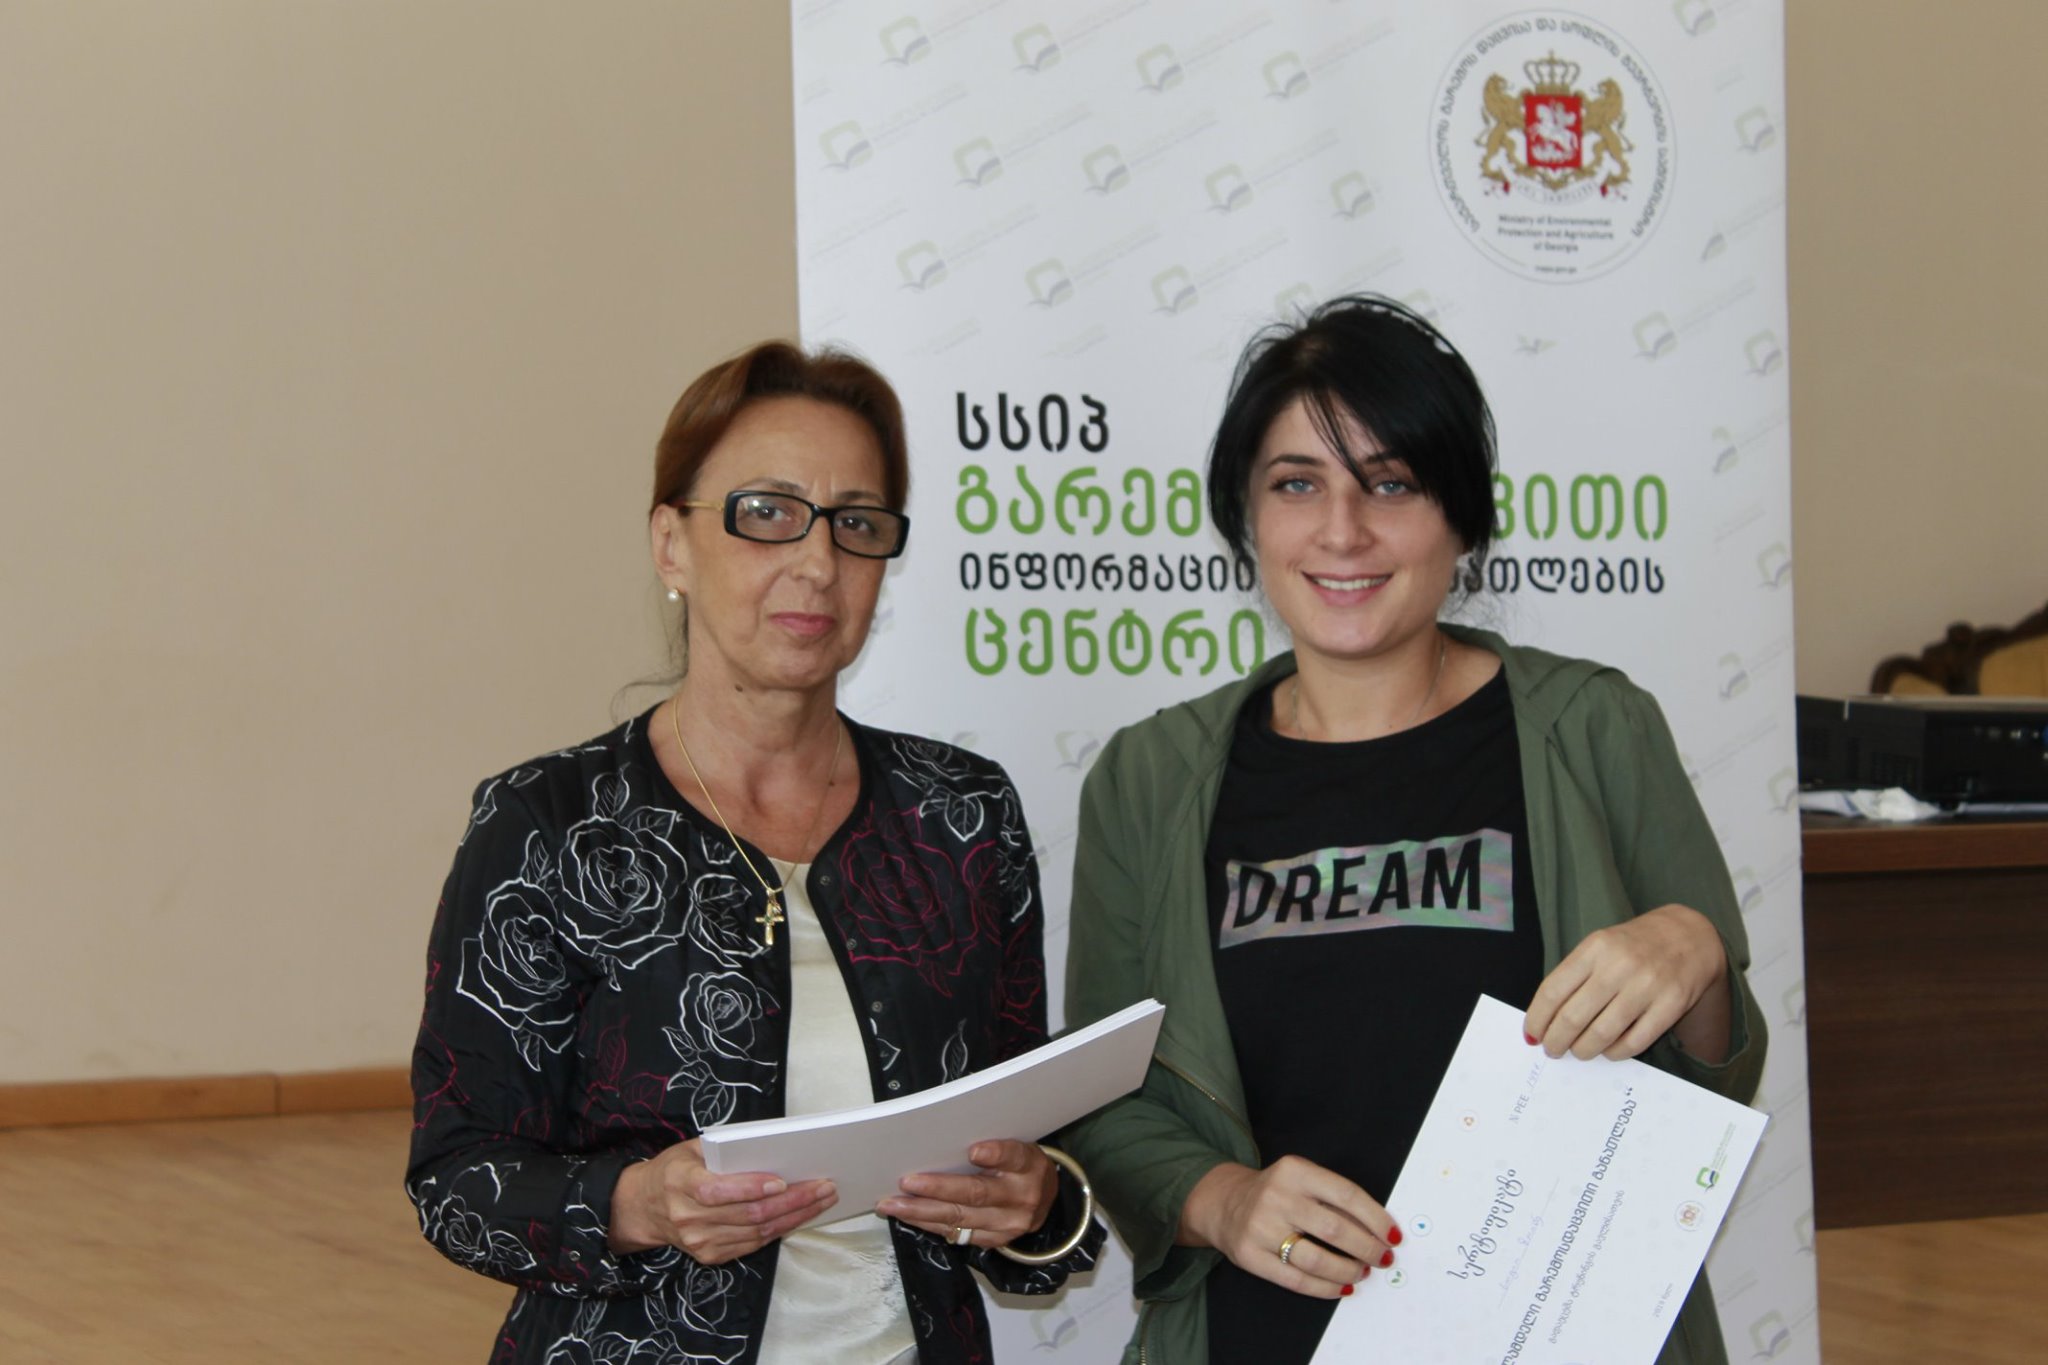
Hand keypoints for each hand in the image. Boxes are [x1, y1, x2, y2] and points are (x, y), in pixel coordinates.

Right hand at [608, 1138, 836, 1264]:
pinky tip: (800, 1215)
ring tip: (822, 1199)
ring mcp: (699, 1241)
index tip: (780, 1181)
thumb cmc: (674, 1170)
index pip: (715, 1190)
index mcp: (680, 1182)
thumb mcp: (690, 1149)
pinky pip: (753, 1244)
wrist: (643, 1208)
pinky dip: (780, 1229)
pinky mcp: (710, 1255)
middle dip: (792, 1200)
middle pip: (747, 1213)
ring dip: (795, 1216)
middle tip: (823, 1186)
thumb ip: (723, 1149)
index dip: (749, 1188)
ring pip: (756, 1232)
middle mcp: (688, 1216)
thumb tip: (769, 1148)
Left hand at [875, 1139, 1057, 1249]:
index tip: (973, 1151)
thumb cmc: (1019, 1165)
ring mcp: (1008, 1224)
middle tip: (906, 1182)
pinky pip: (956, 1234)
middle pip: (977, 1193)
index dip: (995, 1154)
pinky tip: (908, 1216)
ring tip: (892, 1204)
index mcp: (1029, 1165)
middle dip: (937, 1188)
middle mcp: (1021, 1197)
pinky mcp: (995, 1241)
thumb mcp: (1016, 1147)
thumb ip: (991, 1146)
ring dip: (922, 1211)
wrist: (1044, 1199)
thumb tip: (941, 1140)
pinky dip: (928, 1224)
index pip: (1014, 1157)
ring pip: (960, 1218)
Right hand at [1177, 1156, 1396, 1298]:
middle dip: (1367, 1248)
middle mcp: (1276, 1196)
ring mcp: (1260, 1228)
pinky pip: (1296, 1280)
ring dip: (1348, 1271)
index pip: (1347, 1195)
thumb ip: (1334, 1197)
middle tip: (1382, 1258)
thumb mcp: (1301, 1178)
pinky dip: (1325, 1288)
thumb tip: (1379, 1230)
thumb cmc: (1276, 1192)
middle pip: (1335, 1230)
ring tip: (1361, 1272)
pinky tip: (1341, 1287)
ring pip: (1317, 1259)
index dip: (1376, 1219)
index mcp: (1295, 1171)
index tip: (1393, 1235)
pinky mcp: (1250, 1256)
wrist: (1224, 1202)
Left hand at [1525, 903, 1729, 1061]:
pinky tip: (1607, 1051)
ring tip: (1578, 1052)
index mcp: (1595, 948)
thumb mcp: (1600, 946)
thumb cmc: (1634, 945)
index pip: (1552, 991)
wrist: (1691, 935)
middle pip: (1573, 1017)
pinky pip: (1634, 1042)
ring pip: (1601, 1034)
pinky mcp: (1671, 1005)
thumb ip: (1574, 977)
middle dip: (1556, 1041)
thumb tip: (1545, 1019)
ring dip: (1583, 1050)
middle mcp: (1619, 966)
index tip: (1531, 1035)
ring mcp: (1647, 986)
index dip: (1537, 1019)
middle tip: (1552, 1050)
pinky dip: (1614, 1053)